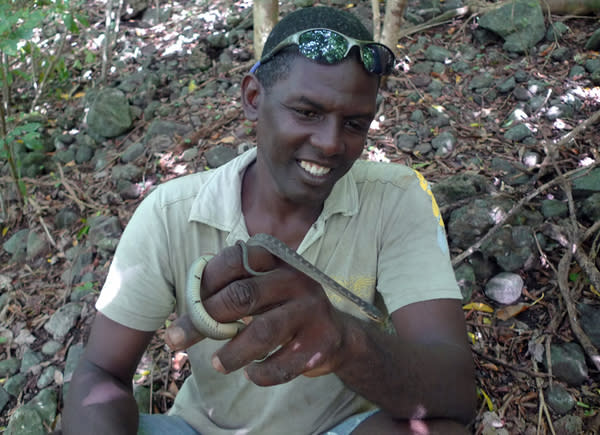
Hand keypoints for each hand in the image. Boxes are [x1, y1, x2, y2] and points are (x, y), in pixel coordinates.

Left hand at [165, 242, 350, 385]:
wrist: (335, 334)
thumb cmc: (282, 308)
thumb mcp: (261, 288)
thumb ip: (229, 291)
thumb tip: (183, 316)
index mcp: (276, 258)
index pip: (234, 260)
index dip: (204, 283)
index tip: (185, 308)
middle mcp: (296, 278)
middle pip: (243, 295)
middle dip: (204, 320)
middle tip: (178, 339)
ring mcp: (311, 309)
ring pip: (262, 332)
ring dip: (232, 353)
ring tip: (217, 364)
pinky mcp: (321, 341)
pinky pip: (282, 363)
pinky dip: (260, 373)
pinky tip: (251, 373)